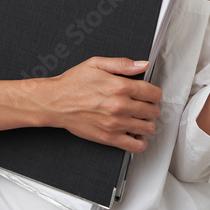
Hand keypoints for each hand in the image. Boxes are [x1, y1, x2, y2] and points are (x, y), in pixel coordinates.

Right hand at [40, 57, 161, 152]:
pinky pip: (135, 146)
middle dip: (150, 107)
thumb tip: (143, 64)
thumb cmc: (73, 84)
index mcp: (120, 86)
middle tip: (142, 105)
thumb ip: (123, 64)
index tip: (149, 94)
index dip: (153, 93)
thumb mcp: (96, 64)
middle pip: (153, 111)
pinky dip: (140, 142)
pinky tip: (135, 134)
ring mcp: (115, 124)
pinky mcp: (109, 138)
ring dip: (147, 123)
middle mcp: (120, 106)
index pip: (153, 93)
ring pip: (148, 128)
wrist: (55, 102)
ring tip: (139, 119)